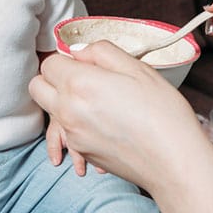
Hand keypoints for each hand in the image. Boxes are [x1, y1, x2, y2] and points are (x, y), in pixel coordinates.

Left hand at [30, 42, 204, 191]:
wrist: (174, 161)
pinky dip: (76, 124)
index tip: (84, 62)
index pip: (49, 63)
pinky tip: (104, 122)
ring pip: (50, 110)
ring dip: (62, 101)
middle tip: (81, 77)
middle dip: (53, 78)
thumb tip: (79, 51)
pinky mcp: (81, 151)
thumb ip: (101, 52)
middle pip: (38, 87)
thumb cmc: (162, 114)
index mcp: (80, 83)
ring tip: (96, 101)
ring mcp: (72, 134)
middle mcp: (68, 110)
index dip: (66, 59)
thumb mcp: (137, 68)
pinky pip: (66, 131)